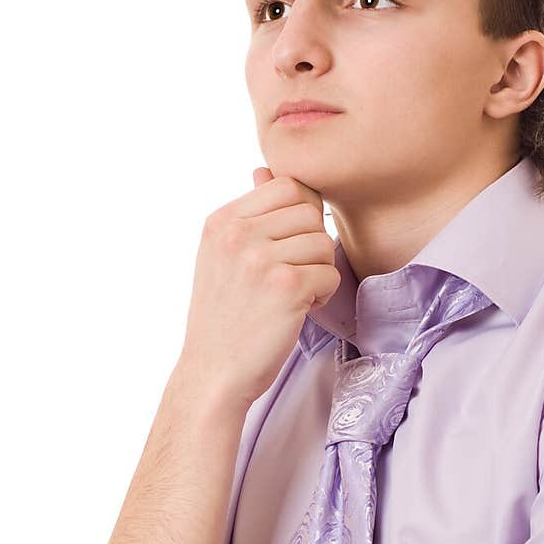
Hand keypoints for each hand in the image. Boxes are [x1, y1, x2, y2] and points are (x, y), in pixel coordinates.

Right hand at [175, 167, 340, 409]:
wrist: (213, 373)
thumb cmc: (225, 317)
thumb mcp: (223, 257)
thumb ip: (249, 214)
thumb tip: (264, 170)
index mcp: (221, 221)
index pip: (287, 186)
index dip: (301, 216)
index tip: (289, 248)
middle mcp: (237, 234)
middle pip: (310, 213)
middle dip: (310, 246)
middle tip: (289, 276)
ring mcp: (260, 259)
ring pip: (324, 244)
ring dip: (317, 273)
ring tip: (291, 296)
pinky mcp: (286, 286)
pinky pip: (330, 274)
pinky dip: (322, 296)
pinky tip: (297, 311)